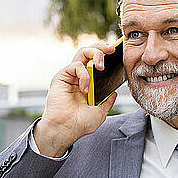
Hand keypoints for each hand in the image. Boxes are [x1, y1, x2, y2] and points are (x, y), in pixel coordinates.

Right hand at [32, 42, 117, 156]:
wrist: (66, 130)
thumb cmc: (80, 124)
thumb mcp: (100, 112)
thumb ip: (107, 101)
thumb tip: (114, 93)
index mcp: (87, 83)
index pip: (95, 62)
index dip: (105, 55)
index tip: (116, 53)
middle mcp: (78, 77)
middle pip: (89, 52)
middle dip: (101, 47)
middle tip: (111, 49)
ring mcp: (70, 76)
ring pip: (82, 53)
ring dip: (95, 54)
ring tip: (101, 66)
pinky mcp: (61, 77)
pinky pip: (76, 66)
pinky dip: (84, 75)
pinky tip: (85, 89)